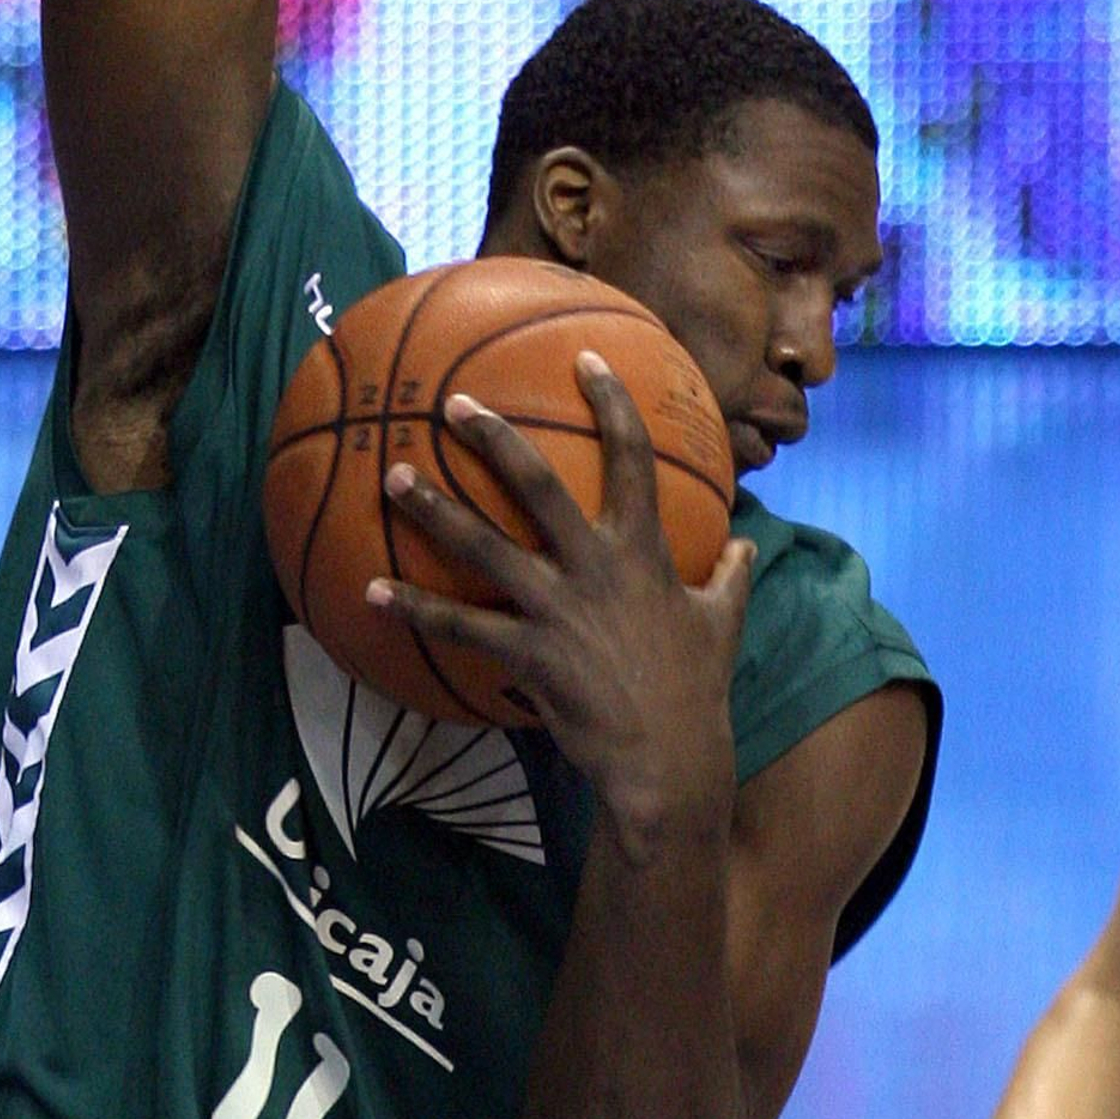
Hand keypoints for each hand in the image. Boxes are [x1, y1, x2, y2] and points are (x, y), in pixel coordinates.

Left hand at [374, 352, 754, 845]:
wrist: (669, 759)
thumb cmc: (695, 688)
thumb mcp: (722, 622)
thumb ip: (730, 576)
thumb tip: (746, 544)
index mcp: (643, 549)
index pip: (633, 457)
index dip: (612, 402)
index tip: (585, 359)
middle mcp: (596, 566)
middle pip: (539, 486)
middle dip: (494, 440)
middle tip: (453, 405)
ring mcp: (558, 608)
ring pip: (485, 546)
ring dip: (434, 510)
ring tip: (392, 476)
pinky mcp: (529, 654)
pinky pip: (461, 626)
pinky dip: (415, 608)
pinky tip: (373, 591)